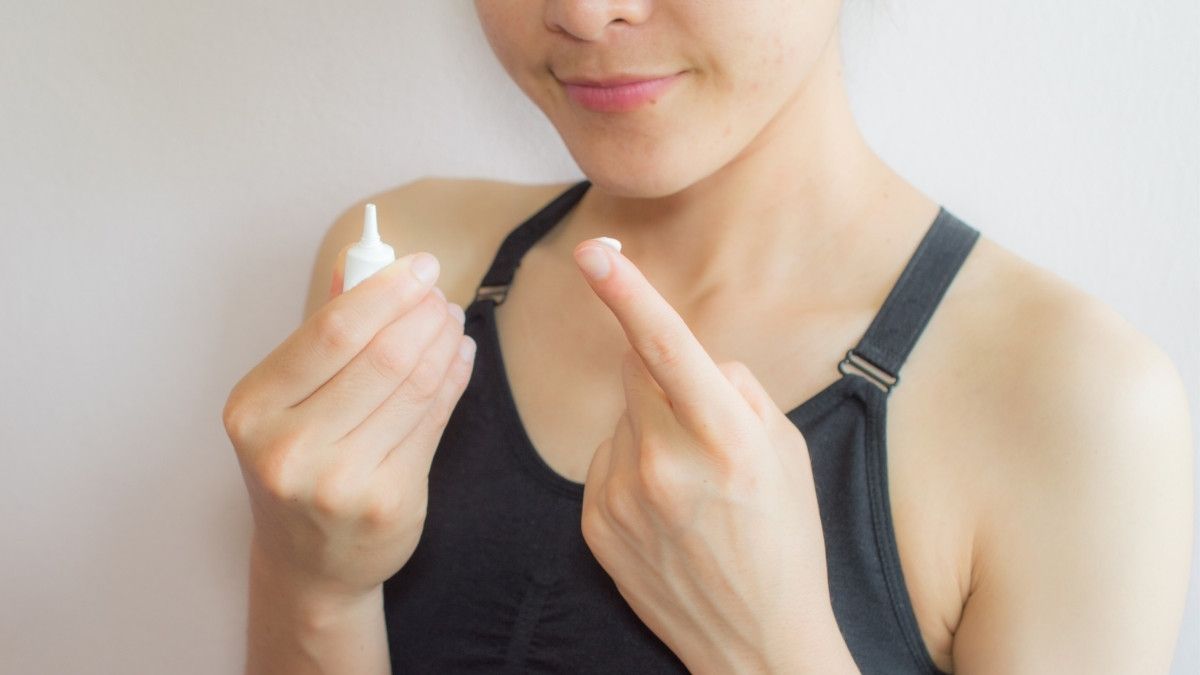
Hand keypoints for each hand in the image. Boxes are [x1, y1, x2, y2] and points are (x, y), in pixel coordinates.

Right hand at [223, 249, 475, 605]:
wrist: (308, 562)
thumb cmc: (299, 463)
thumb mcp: (286, 399)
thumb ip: (323, 330)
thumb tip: (361, 258)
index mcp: (253, 410)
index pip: (332, 331)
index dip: (386, 291)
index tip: (420, 265)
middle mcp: (289, 450)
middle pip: (381, 357)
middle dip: (422, 314)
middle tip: (441, 296)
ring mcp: (339, 482)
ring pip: (414, 387)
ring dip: (444, 342)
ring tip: (452, 321)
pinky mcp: (386, 503)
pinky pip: (434, 422)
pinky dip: (453, 380)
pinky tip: (460, 357)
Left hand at [571, 239, 849, 672]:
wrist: (754, 643)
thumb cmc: (784, 541)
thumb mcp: (787, 453)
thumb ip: (735, 390)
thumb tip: (693, 359)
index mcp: (725, 441)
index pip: (668, 348)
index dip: (629, 292)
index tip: (594, 249)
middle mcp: (665, 465)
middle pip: (636, 371)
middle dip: (661, 374)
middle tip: (701, 425)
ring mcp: (621, 497)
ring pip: (622, 418)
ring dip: (650, 430)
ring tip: (690, 489)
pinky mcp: (594, 522)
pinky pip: (605, 460)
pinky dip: (630, 468)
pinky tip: (664, 512)